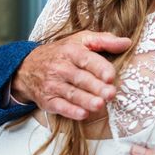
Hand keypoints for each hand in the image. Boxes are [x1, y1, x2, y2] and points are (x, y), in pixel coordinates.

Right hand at [11, 30, 130, 119]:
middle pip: (80, 78)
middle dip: (96, 87)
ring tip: (100, 105)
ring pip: (71, 93)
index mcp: (71, 51)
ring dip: (85, 100)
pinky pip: (59, 106)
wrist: (27, 68)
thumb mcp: (81, 40)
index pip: (86, 59)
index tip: (111, 76)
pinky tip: (83, 114)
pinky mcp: (47, 100)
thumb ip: (104, 40)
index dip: (99, 68)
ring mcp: (52, 85)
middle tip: (110, 93)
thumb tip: (127, 42)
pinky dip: (71, 111)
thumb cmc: (62, 53)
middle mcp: (60, 68)